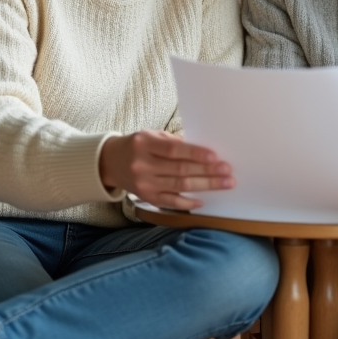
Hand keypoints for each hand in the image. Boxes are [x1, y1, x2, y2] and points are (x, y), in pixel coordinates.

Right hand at [99, 130, 233, 210]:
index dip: (195, 153)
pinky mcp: (146, 198)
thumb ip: (174, 143)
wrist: (110, 162)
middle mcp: (142, 165)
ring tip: (224, 183)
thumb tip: (203, 151)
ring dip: (204, 186)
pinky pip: (170, 202)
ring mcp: (143, 184)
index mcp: (144, 144)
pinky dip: (187, 202)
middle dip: (207, 171)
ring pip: (179, 186)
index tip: (215, 156)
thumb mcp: (152, 136)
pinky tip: (203, 200)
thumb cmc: (138, 145)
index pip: (174, 150)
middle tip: (227, 171)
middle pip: (180, 170)